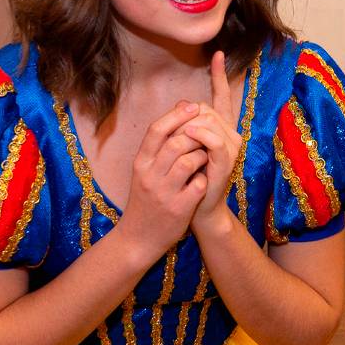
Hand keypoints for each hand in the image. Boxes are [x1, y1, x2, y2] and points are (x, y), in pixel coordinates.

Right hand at [118, 101, 208, 258]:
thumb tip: (179, 107)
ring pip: (189, 161)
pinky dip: (205, 179)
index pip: (157, 130)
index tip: (195, 106)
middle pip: (176, 143)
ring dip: (203, 156)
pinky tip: (204, 180)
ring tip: (205, 158)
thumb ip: (159, 144)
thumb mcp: (145, 170)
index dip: (177, 115)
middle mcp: (149, 176)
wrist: (138, 238)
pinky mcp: (179, 209)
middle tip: (207, 136)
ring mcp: (164, 193)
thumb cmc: (146, 199)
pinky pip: (199, 185)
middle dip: (196, 136)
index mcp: (140, 163)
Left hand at [181, 51, 242, 228]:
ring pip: (208, 120)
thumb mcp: (183, 146)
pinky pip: (213, 139)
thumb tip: (183, 102)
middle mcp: (230, 134)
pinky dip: (199, 136)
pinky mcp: (228, 160)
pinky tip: (188, 138)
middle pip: (205, 108)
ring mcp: (231, 146)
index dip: (220, 75)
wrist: (196, 208)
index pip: (221, 96)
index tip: (218, 53)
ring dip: (189, 127)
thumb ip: (185, 124)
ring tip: (180, 141)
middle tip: (176, 135)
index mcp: (220, 128)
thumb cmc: (188, 177)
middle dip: (187, 116)